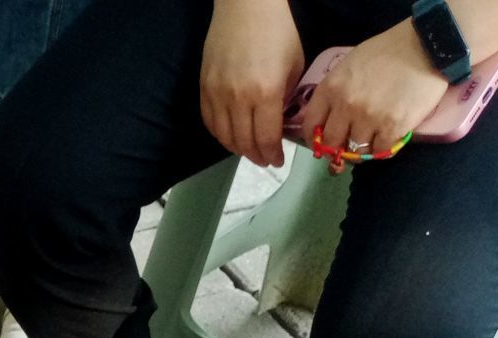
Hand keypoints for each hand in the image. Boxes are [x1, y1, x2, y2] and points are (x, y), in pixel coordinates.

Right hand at [200, 0, 304, 167]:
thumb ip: (285, 97)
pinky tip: (230, 136)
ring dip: (237, 148)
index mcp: (266, 93)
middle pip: (244, 142)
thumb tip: (278, 121)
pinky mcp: (204, 88)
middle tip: (264, 160)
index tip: (277, 162)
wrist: (245, 8)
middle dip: (256, 156)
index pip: (266, 138)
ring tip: (248, 151)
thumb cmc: (277, 31)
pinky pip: (210, 122)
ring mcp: (218, 94)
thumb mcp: (293, 65)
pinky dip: (220, 135)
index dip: (272, 155)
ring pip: (224, 136)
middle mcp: (239, 99)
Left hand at [313, 24, 443, 158]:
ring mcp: (369, 119)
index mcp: (331, 88)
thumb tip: (328, 118)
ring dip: (361, 149)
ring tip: (370, 140)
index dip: (314, 138)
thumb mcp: (350, 64)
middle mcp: (346, 106)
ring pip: (356, 150)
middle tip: (344, 149)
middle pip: (331, 143)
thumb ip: (336, 90)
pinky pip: (380, 151)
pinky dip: (382, 149)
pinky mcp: (393, 128)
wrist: (425, 46)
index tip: (321, 143)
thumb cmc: (387, 52)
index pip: (311, 125)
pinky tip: (386, 139)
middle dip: (336, 149)